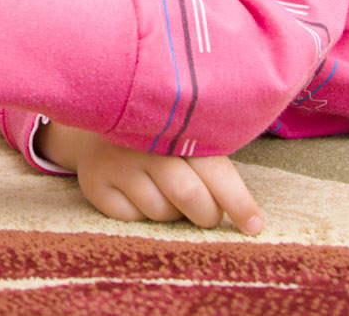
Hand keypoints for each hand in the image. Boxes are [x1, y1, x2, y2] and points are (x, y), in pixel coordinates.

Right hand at [39, 123, 263, 234]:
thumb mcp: (185, 138)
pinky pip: (132, 219)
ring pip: (161, 212)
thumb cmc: (158, 139)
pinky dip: (140, 215)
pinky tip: (134, 193)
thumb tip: (251, 216)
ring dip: (171, 213)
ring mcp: (115, 161)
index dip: (238, 201)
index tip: (254, 225)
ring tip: (163, 192)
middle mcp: (142, 141)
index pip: (214, 169)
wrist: (96, 123)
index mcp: (176, 125)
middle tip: (207, 212)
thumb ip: (213, 165)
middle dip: (207, 214)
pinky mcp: (94, 183)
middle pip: (189, 196)